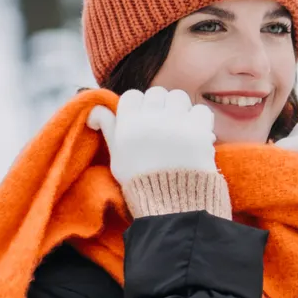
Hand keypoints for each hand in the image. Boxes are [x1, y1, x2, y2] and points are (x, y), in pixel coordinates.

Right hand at [87, 87, 217, 184]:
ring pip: (179, 96)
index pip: (132, 96)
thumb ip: (109, 130)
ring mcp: (177, 123)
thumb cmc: (140, 183)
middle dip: (159, 105)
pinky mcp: (199, 130)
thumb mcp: (117, 157)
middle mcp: (152, 119)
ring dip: (179, 108)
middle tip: (162, 123)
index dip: (137, 106)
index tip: (142, 119)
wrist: (172, 204)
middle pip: (156, 93)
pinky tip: (195, 132)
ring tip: (179, 126)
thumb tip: (96, 110)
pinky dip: (200, 119)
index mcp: (129, 125)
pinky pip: (201, 110)